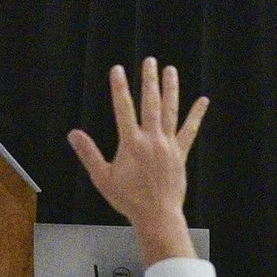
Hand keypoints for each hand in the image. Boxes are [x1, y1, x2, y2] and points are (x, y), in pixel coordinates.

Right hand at [68, 57, 209, 262]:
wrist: (157, 216)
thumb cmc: (128, 200)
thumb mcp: (102, 178)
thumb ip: (88, 154)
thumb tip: (73, 134)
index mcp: (131, 144)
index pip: (124, 108)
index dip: (119, 88)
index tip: (117, 70)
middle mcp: (152, 140)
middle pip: (150, 103)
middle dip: (148, 80)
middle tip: (149, 61)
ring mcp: (168, 145)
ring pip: (170, 111)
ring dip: (170, 89)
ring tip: (170, 70)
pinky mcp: (180, 154)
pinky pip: (190, 130)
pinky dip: (196, 115)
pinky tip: (203, 101)